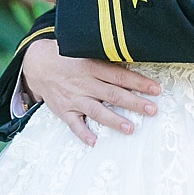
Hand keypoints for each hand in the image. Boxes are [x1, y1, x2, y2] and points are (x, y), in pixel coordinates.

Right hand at [23, 39, 160, 145]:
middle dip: (134, 103)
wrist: (38, 64)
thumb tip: (132, 62)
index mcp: (92, 67)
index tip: (155, 89)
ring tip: (130, 128)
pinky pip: (74, 124)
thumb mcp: (86, 52)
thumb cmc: (68, 58)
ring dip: (114, 120)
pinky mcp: (64, 110)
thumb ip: (105, 60)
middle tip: (152, 110)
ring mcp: (74, 98)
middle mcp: (85, 83)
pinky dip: (83, 133)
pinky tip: (94, 142)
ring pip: (97, 110)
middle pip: (113, 94)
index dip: (139, 83)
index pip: (119, 75)